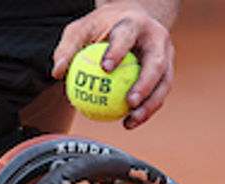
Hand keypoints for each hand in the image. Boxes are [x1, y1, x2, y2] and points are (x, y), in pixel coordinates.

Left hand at [53, 0, 175, 128]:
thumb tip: (57, 72)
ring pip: (164, 82)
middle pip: (156, 63)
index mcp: (134, 23)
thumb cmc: (102, 27)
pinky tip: (128, 122)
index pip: (126, 36)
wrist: (131, 21)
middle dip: (145, 84)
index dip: (117, 51)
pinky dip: (146, 109)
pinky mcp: (166, 71)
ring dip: (150, 104)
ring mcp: (166, 55)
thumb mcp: (80, 31)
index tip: (105, 68)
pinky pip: (158, 93)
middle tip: (129, 102)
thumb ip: (67, 49)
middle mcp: (156, 38)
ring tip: (131, 120)